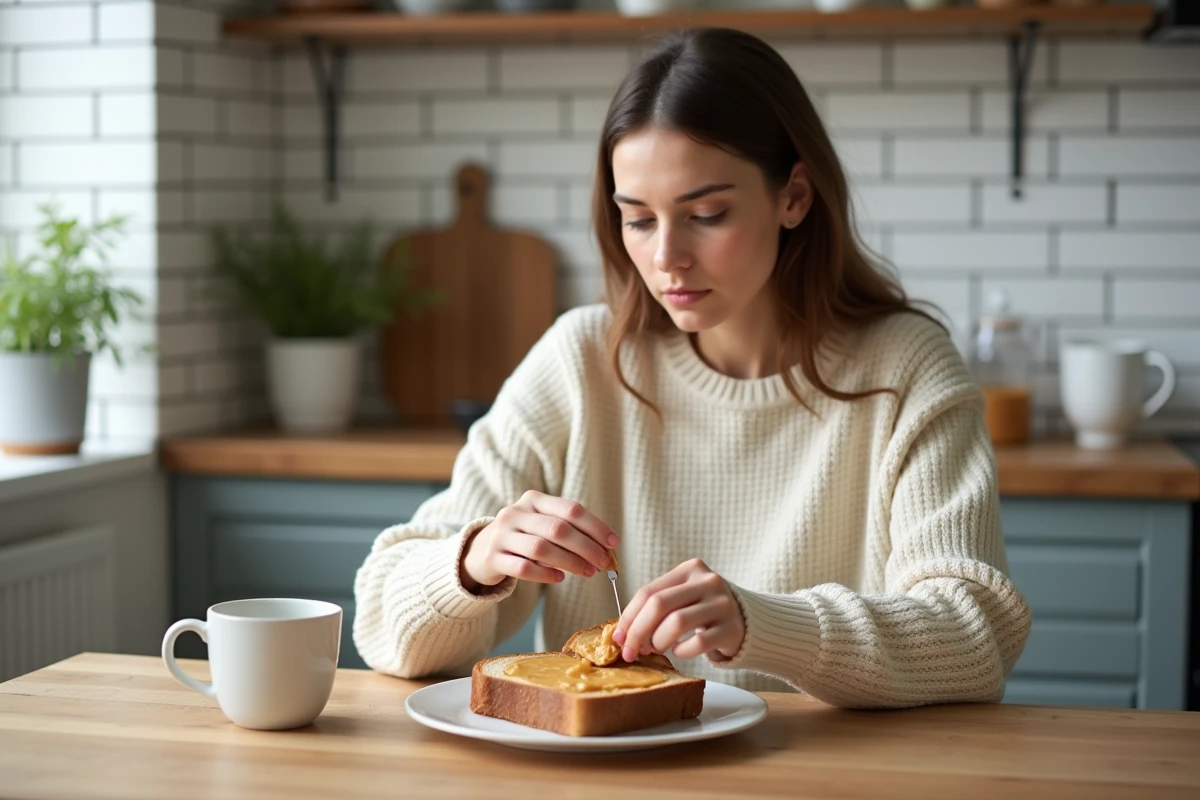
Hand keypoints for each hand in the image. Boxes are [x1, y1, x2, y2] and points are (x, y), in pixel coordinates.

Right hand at [460, 490, 618, 591]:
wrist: (480, 550)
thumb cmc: (523, 538)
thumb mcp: (542, 525)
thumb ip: (569, 531)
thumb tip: (606, 548)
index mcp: (533, 500)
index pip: (570, 509)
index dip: (595, 526)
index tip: (613, 543)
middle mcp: (515, 513)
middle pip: (558, 529)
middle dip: (586, 547)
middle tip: (604, 563)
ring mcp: (501, 534)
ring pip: (541, 548)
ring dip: (570, 562)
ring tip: (588, 572)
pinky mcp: (493, 557)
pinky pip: (522, 567)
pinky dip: (544, 574)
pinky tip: (559, 578)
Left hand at [613, 558, 744, 662]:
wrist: (744, 621)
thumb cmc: (703, 610)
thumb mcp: (682, 598)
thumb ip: (655, 608)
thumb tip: (622, 634)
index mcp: (690, 569)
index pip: (648, 591)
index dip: (628, 617)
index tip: (619, 638)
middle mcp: (708, 581)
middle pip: (659, 605)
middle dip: (638, 632)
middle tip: (630, 652)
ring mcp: (722, 604)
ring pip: (677, 622)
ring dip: (658, 641)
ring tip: (657, 649)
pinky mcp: (731, 628)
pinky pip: (698, 643)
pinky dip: (682, 651)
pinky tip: (680, 651)